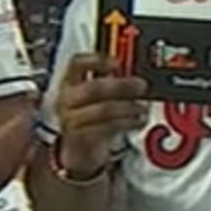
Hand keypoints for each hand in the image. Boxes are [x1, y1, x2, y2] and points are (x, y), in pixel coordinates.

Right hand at [51, 54, 150, 176]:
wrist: (79, 149)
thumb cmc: (91, 117)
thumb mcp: (98, 96)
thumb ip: (111, 81)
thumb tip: (135, 74)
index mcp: (70, 82)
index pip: (77, 64)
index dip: (97, 61)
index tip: (117, 63)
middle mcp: (67, 99)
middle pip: (93, 88)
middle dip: (121, 86)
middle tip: (142, 86)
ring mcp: (71, 119)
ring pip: (102, 110)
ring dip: (127, 107)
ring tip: (143, 107)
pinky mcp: (80, 138)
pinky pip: (106, 128)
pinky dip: (126, 123)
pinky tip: (139, 121)